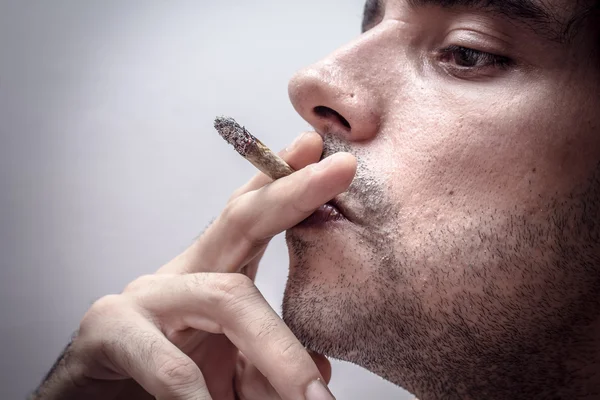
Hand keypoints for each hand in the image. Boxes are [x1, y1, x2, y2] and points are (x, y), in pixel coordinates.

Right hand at [40, 131, 355, 399]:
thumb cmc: (164, 381)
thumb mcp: (229, 368)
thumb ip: (269, 360)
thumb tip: (322, 369)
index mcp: (214, 276)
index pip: (253, 219)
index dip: (289, 182)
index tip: (325, 151)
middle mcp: (183, 276)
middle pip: (240, 222)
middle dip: (291, 194)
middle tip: (340, 169)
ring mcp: (145, 298)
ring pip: (225, 296)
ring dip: (276, 350)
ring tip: (314, 398)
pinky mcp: (108, 331)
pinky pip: (165, 358)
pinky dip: (196, 393)